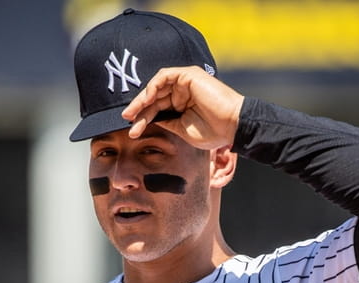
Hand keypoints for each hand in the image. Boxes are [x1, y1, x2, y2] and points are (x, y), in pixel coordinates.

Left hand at [121, 66, 244, 149]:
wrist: (232, 126)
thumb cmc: (213, 132)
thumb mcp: (182, 130)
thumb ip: (166, 122)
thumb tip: (148, 120)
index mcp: (181, 105)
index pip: (157, 109)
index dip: (143, 118)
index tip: (132, 131)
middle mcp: (182, 92)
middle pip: (154, 97)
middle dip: (138, 109)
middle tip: (126, 119)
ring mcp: (185, 82)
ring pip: (156, 86)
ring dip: (142, 98)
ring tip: (132, 112)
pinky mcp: (188, 75)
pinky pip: (164, 76)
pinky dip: (153, 86)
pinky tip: (147, 99)